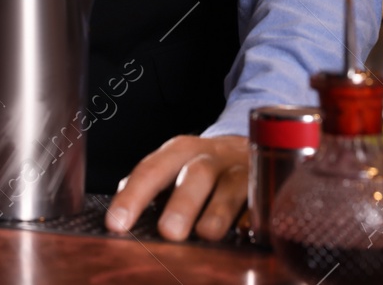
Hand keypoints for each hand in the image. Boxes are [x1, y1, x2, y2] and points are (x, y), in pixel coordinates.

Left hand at [103, 135, 248, 241]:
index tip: (117, 224)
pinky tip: (247, 231)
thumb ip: (148, 188)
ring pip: (231, 186)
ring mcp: (241, 171)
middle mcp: (210, 157)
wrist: (248, 148)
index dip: (133, 197)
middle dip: (182, 203)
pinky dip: (254, 216)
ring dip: (218, 211)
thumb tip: (118, 219)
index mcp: (179, 152)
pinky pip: (261, 201)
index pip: (151, 171)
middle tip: (169, 232)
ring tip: (206, 234)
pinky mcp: (265, 187)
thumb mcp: (173, 168)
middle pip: (196, 174)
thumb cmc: (200, 168)